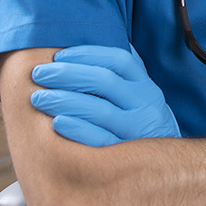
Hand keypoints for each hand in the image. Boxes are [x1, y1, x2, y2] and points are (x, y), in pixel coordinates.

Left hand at [30, 44, 180, 147]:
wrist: (166, 166)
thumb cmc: (140, 122)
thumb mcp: (141, 94)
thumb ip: (125, 72)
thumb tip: (102, 39)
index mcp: (145, 85)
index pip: (118, 60)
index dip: (87, 54)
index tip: (59, 55)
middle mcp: (145, 104)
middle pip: (104, 82)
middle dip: (67, 74)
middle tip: (39, 74)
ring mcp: (137, 130)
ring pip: (100, 110)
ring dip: (64, 101)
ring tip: (38, 98)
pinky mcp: (126, 155)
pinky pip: (100, 140)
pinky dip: (77, 130)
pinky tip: (56, 123)